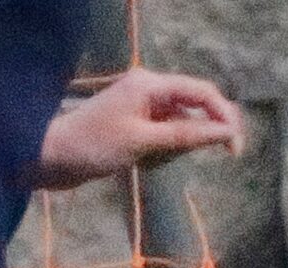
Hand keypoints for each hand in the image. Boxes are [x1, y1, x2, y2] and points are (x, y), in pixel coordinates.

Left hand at [35, 69, 244, 189]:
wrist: (53, 158)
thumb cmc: (94, 147)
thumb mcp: (143, 143)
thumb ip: (185, 136)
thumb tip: (225, 131)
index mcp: (151, 84)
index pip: (203, 93)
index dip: (224, 117)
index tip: (234, 149)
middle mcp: (151, 90)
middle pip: (195, 109)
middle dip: (197, 136)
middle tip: (184, 160)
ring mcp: (144, 107)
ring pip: (182, 127)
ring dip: (176, 149)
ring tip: (146, 163)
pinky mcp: (138, 124)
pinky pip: (166, 137)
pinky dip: (163, 154)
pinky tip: (141, 164)